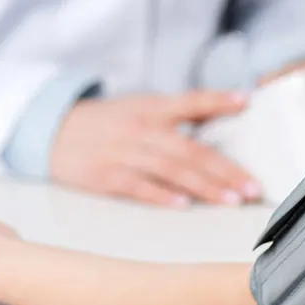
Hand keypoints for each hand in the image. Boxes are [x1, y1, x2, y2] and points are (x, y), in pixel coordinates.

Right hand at [49, 92, 260, 208]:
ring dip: (204, 186)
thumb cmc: (110, 122)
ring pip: (170, 170)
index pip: (191, 101)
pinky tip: (183, 205)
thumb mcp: (143, 107)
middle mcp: (141, 129)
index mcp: (153, 108)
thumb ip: (181, 112)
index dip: (218, 100)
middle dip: (225, 170)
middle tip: (252, 187)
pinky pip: (137, 187)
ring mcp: (123, 153)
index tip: (245, 102)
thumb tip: (226, 110)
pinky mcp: (104, 176)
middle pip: (190, 149)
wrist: (53, 130)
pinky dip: (160, 196)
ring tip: (231, 199)